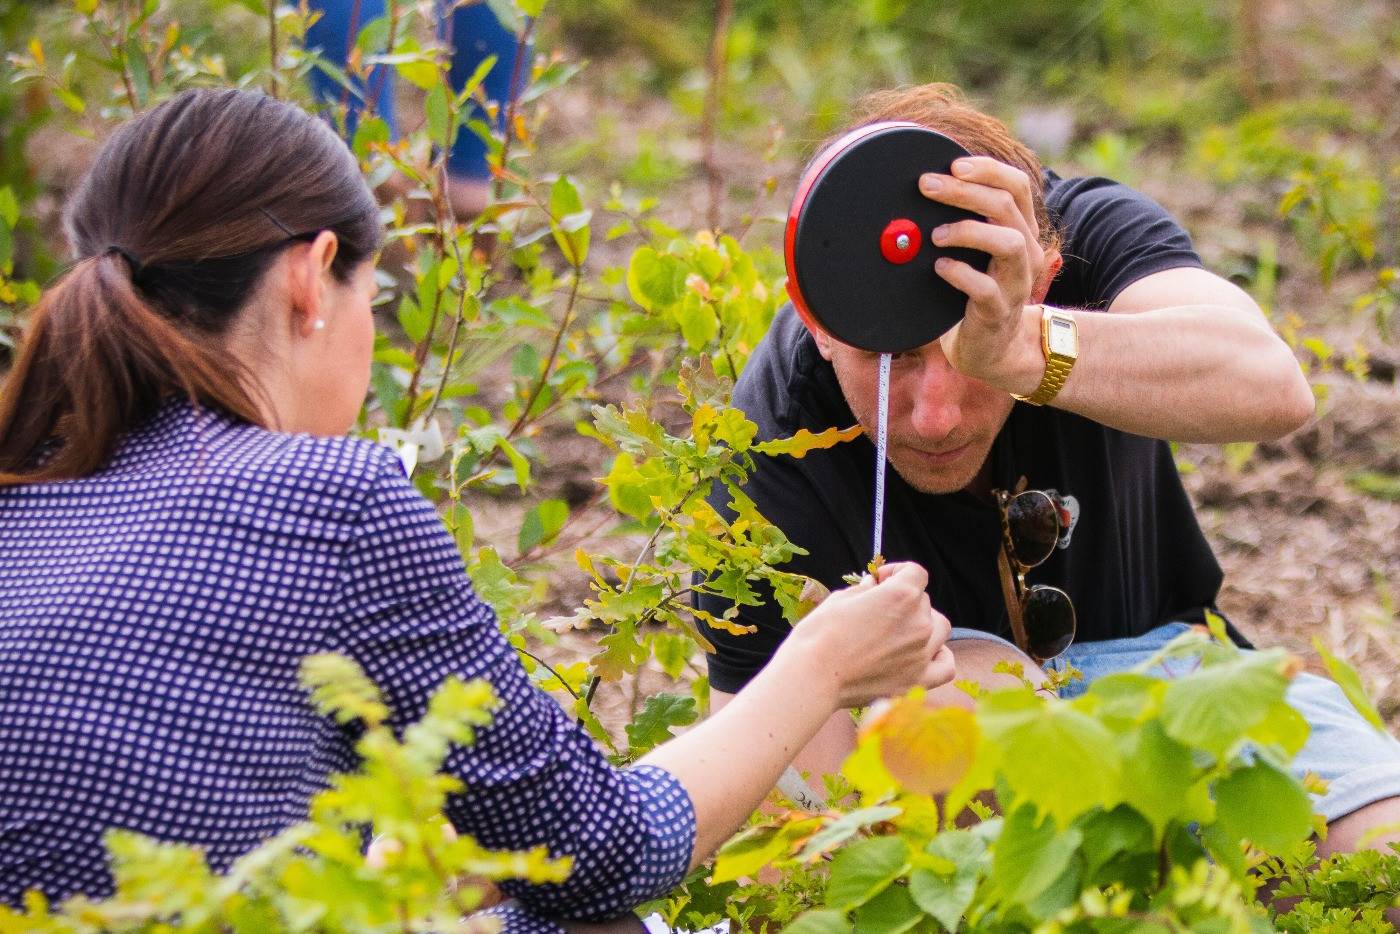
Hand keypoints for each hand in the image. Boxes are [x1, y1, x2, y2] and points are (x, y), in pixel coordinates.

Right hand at [784, 561, 954, 708]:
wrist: (813, 676)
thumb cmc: (820, 634)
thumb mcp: (839, 599)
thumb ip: (865, 591)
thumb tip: (874, 587)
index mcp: (902, 595)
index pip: (916, 573)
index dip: (897, 572)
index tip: (881, 580)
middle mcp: (919, 622)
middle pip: (924, 601)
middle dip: (904, 600)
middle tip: (879, 610)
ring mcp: (922, 654)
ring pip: (940, 628)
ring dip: (924, 623)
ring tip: (901, 631)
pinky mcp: (917, 681)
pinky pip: (946, 665)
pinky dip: (939, 656)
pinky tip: (924, 654)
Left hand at [920, 157, 1044, 390]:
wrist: (993, 348)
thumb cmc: (976, 292)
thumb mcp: (976, 251)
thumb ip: (964, 222)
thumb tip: (926, 189)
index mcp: (1021, 230)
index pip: (1017, 186)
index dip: (987, 169)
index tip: (953, 164)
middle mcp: (1026, 252)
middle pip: (1005, 207)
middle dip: (963, 191)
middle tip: (927, 186)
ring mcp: (1016, 283)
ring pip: (1007, 243)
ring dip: (967, 231)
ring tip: (935, 235)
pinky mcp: (998, 312)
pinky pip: (984, 288)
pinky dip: (958, 273)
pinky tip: (939, 268)